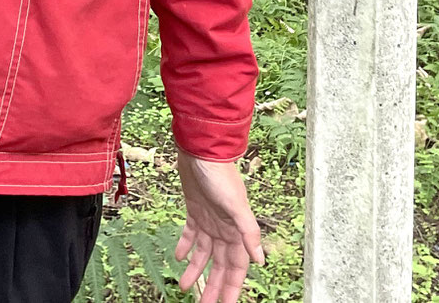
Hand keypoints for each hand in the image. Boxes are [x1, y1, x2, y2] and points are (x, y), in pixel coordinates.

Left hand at [173, 152, 264, 302]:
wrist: (201, 150)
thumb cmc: (220, 175)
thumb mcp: (236, 205)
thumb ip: (248, 232)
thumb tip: (259, 260)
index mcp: (236, 231)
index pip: (236, 268)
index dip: (231, 288)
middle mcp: (224, 229)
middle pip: (220, 266)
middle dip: (212, 287)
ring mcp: (209, 220)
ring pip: (204, 254)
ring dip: (195, 270)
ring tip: (183, 286)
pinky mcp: (195, 210)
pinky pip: (190, 234)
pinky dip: (185, 247)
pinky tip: (179, 258)